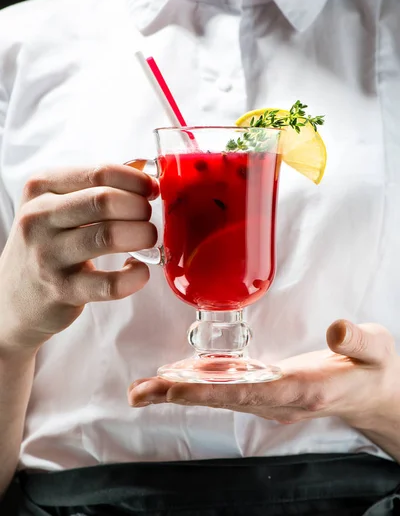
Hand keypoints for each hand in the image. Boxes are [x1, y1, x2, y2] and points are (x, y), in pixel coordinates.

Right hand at [0, 164, 157, 352]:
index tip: (150, 190)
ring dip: (142, 235)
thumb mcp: (56, 206)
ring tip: (147, 239)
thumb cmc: (46, 244)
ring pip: (109, 236)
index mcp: (42, 188)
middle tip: (147, 217)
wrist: (14, 296)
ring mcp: (48, 255)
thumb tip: (147, 176)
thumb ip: (95, 188)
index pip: (99, 172)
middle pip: (105, 200)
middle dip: (139, 207)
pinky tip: (139, 270)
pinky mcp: (62, 290)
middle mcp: (39, 217)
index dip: (135, 181)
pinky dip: (135, 276)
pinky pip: (110, 283)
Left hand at [128, 320, 397, 430]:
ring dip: (182, 392)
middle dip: (180, 395)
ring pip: (220, 396)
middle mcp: (279, 399)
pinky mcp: (269, 390)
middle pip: (223, 398)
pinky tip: (178, 379)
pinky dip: (200, 385)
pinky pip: (228, 389)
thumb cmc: (372, 369)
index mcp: (302, 389)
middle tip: (140, 392)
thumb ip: (358, 341)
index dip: (210, 390)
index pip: (249, 391)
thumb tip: (337, 330)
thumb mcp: (375, 350)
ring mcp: (272, 398)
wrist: (375, 392)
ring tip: (146, 388)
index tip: (176, 388)